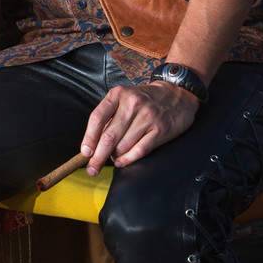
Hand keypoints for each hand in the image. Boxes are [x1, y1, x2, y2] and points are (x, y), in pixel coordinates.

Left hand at [80, 80, 199, 171]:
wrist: (176, 94)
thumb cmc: (145, 99)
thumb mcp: (124, 98)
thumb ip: (109, 116)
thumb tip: (93, 143)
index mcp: (118, 94)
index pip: (97, 118)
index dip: (89, 138)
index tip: (85, 153)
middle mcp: (132, 104)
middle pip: (109, 136)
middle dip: (98, 156)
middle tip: (92, 169)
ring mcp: (147, 116)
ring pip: (123, 146)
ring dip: (114, 157)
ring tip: (112, 159)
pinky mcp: (160, 129)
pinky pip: (139, 150)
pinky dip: (128, 160)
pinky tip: (122, 162)